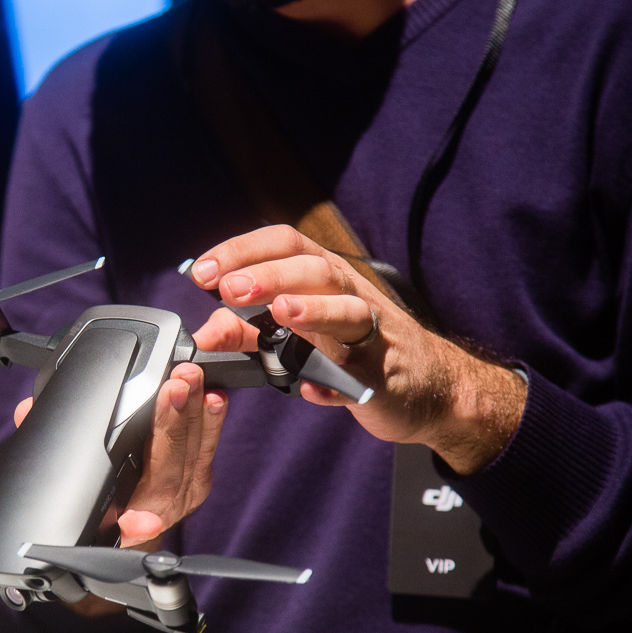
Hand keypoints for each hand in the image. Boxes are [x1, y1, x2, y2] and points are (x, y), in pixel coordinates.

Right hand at [14, 362, 228, 547]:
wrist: (130, 531)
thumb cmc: (98, 503)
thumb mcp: (66, 480)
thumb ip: (44, 449)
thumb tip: (27, 412)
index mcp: (122, 524)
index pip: (128, 522)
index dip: (135, 523)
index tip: (142, 521)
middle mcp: (156, 513)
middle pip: (169, 471)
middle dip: (172, 426)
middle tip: (174, 388)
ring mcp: (183, 496)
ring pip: (194, 456)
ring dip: (194, 414)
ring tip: (191, 378)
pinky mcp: (199, 477)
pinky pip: (208, 449)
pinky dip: (210, 421)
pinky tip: (212, 396)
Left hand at [187, 224, 524, 473]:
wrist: (429, 388)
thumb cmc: (352, 351)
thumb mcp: (294, 335)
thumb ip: (245, 331)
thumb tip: (203, 333)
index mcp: (324, 277)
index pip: (284, 244)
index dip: (242, 251)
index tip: (202, 272)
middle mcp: (350, 295)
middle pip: (315, 270)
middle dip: (270, 275)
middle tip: (228, 289)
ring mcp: (372, 334)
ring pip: (348, 311)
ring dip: (314, 310)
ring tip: (280, 312)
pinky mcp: (383, 376)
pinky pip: (361, 376)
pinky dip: (335, 384)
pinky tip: (313, 389)